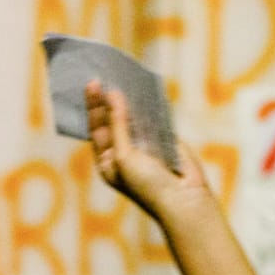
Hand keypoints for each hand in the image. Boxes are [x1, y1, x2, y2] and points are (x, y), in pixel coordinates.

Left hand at [84, 80, 211, 220]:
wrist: (183, 199)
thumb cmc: (147, 184)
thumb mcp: (124, 155)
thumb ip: (118, 125)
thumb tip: (113, 94)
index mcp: (108, 162)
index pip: (96, 129)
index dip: (93, 107)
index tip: (92, 84)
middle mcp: (123, 153)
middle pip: (111, 121)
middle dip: (106, 101)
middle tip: (101, 76)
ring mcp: (143, 145)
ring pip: (132, 117)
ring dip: (126, 100)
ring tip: (119, 76)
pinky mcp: (163, 139)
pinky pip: (152, 117)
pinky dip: (146, 104)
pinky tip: (141, 87)